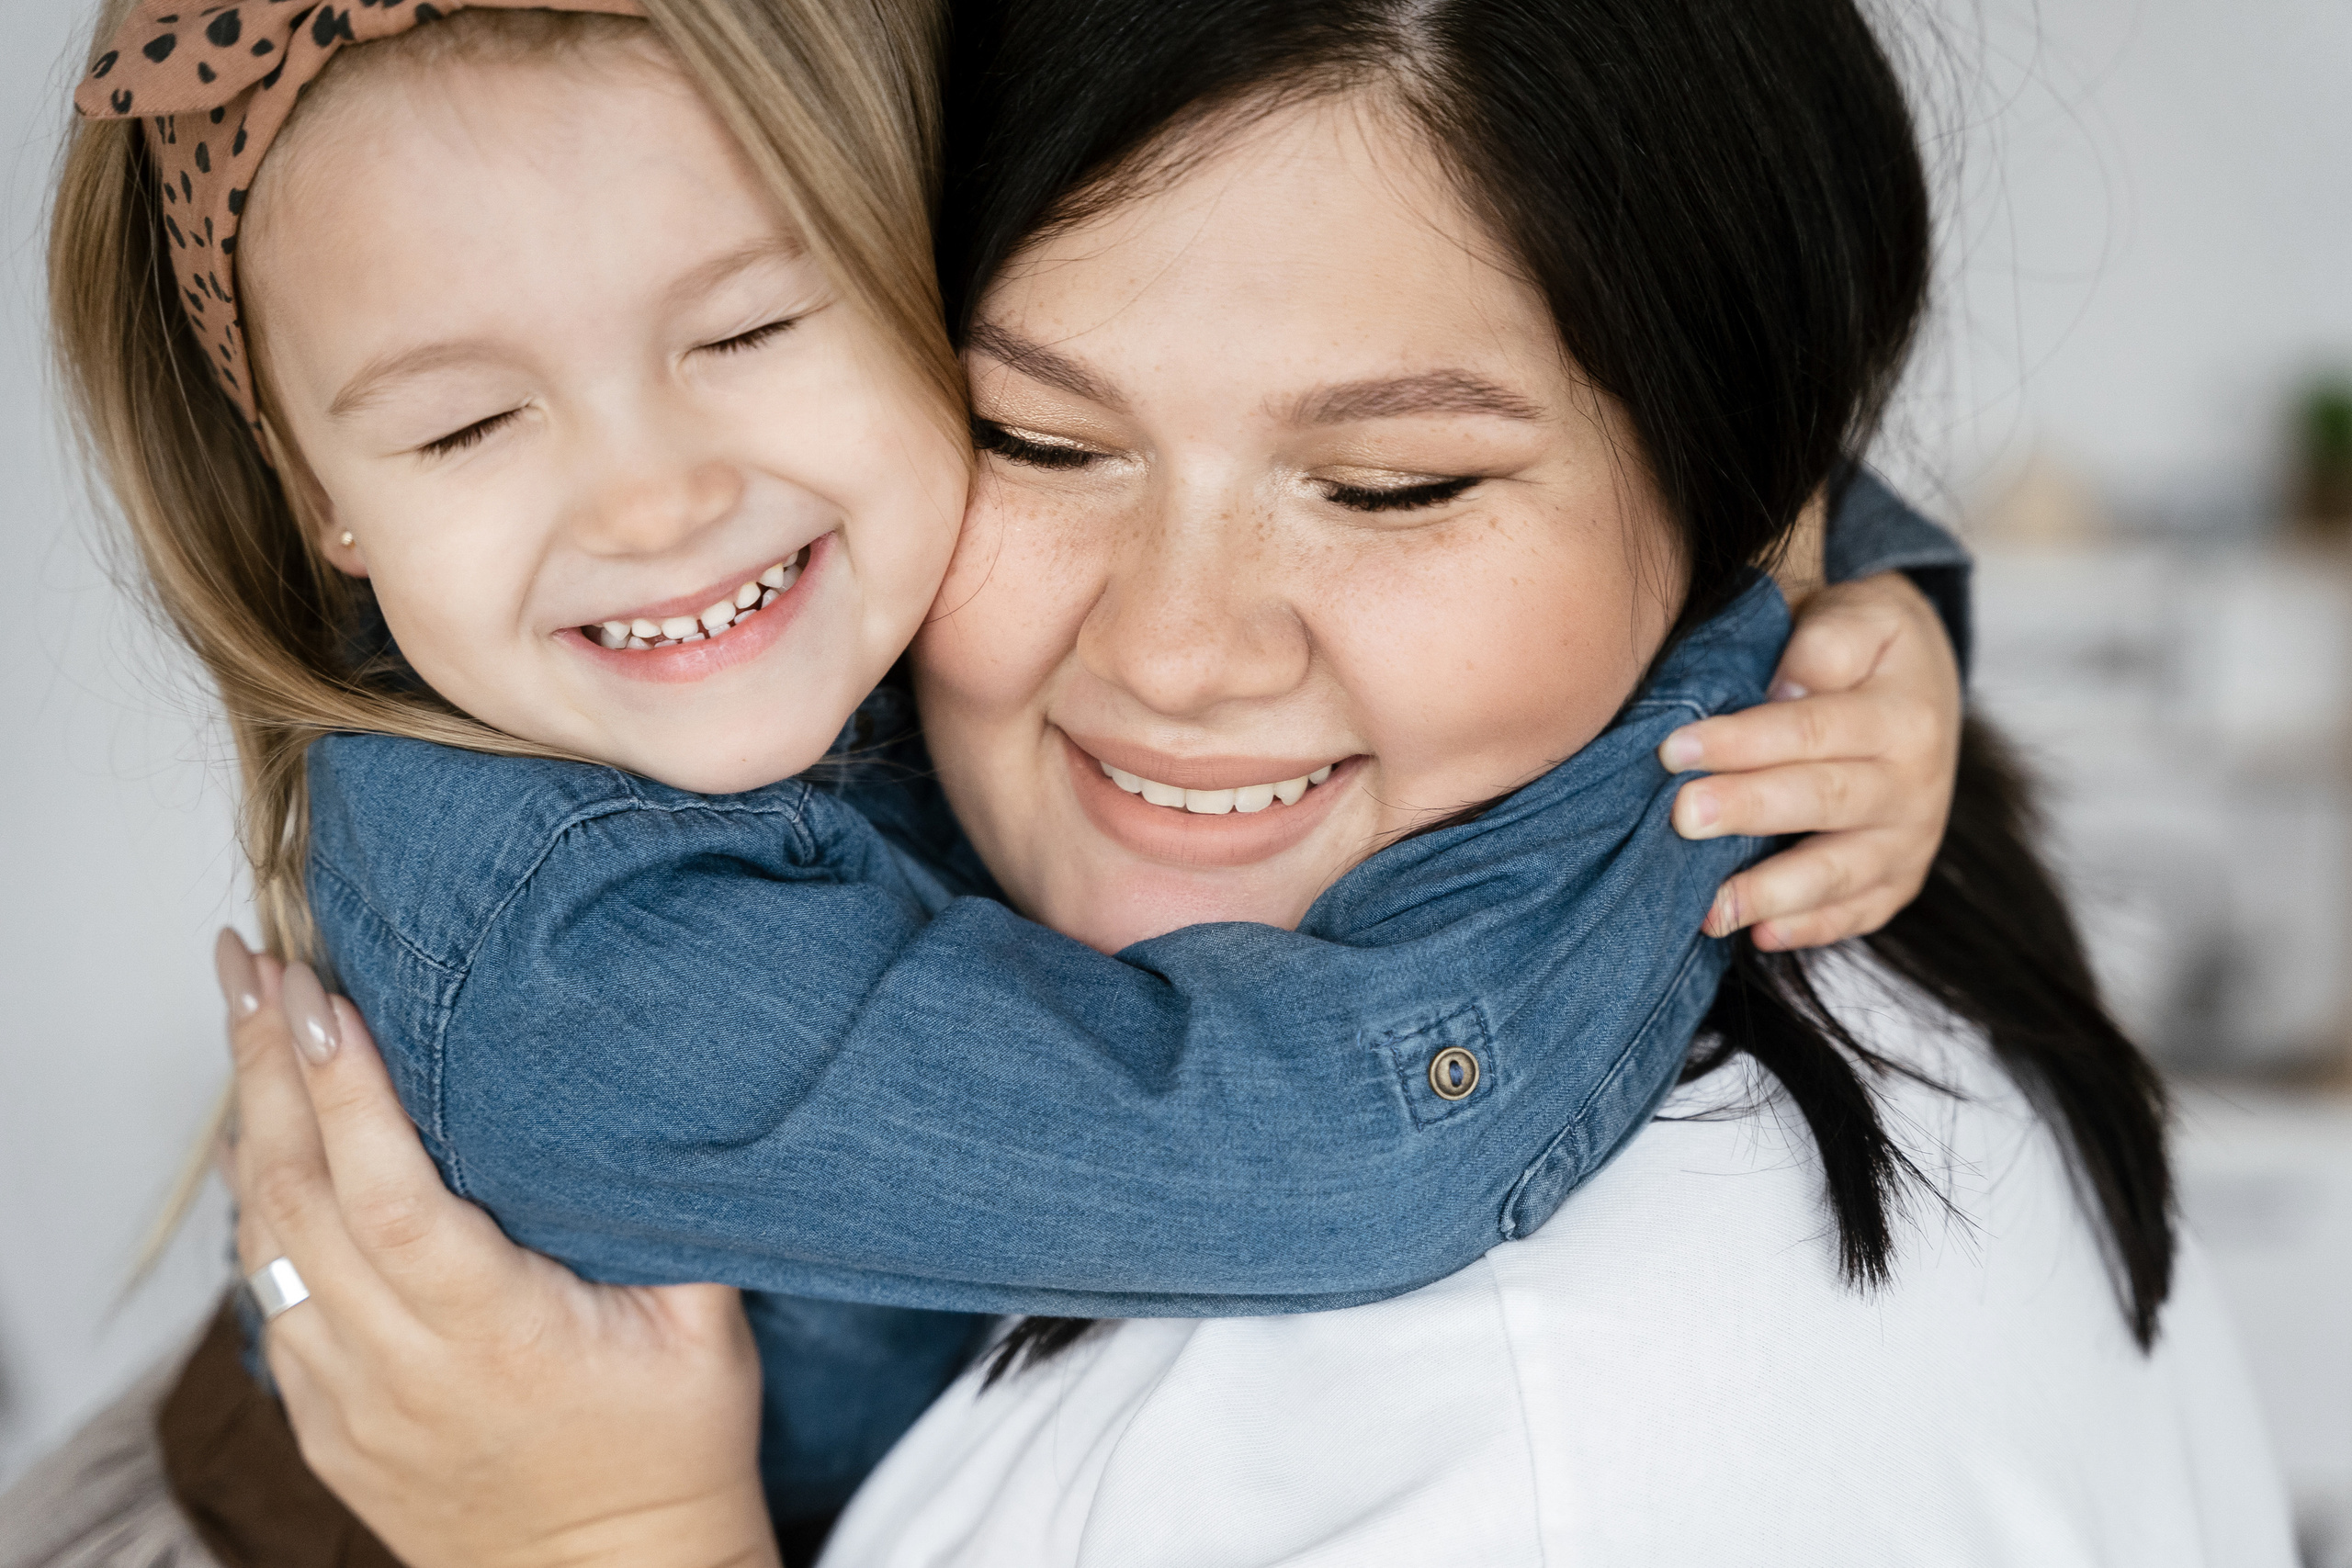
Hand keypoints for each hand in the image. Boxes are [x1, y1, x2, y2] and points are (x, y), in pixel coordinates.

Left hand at [215, 931, 777, 1567]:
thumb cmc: (670, 1452)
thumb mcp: (705, 1324)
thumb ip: (669, 1209)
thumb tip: (649, 1085)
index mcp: (496, 1338)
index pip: (390, 1200)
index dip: (347, 1093)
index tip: (321, 996)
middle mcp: (400, 1372)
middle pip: (298, 1201)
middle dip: (266, 1066)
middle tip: (254, 961)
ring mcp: (347, 1402)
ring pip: (263, 1245)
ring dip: (248, 1121)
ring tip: (246, 1012)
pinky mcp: (324, 1421)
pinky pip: (267, 1295)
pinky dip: (256, 1201)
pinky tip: (263, 1133)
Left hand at [1657, 571, 1960, 950]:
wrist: (1926, 682)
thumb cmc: (1868, 646)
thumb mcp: (1863, 615)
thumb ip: (1826, 641)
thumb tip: (1784, 683)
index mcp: (1903, 715)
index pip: (1812, 729)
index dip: (1742, 740)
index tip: (1674, 749)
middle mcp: (1915, 785)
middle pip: (1823, 801)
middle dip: (1749, 810)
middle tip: (1683, 816)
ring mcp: (1910, 840)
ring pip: (1839, 872)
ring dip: (1772, 893)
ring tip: (1709, 908)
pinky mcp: (1898, 880)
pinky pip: (1855, 912)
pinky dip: (1809, 928)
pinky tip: (1758, 937)